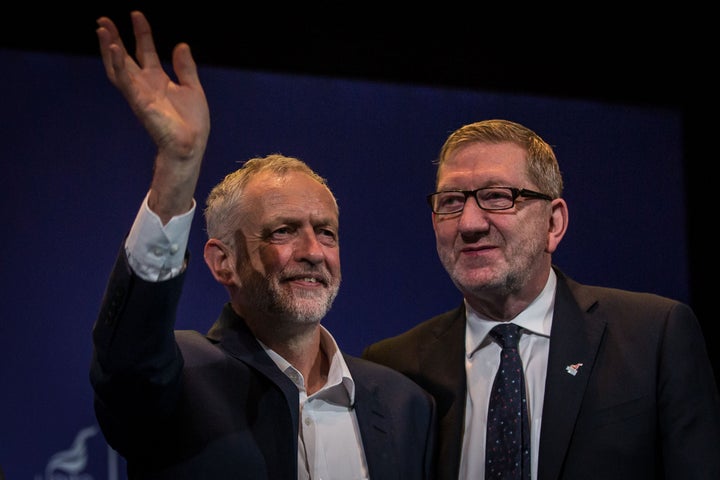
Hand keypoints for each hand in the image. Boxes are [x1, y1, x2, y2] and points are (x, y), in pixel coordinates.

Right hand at [96, 11, 209, 220]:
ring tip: (103, 30)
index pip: (146, 51)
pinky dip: (118, 65)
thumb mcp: (192, 88)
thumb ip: (185, 67)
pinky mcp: (139, 102)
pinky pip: (125, 82)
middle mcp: (145, 85)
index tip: (136, 14)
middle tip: (104, 19)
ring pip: (118, 67)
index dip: (141, 32)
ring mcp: (140, 93)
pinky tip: (114, 49)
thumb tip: (181, 45)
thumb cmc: (192, 123)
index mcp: (158, 80)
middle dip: (114, 38)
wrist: (191, 145)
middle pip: (125, 57)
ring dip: (109, 49)